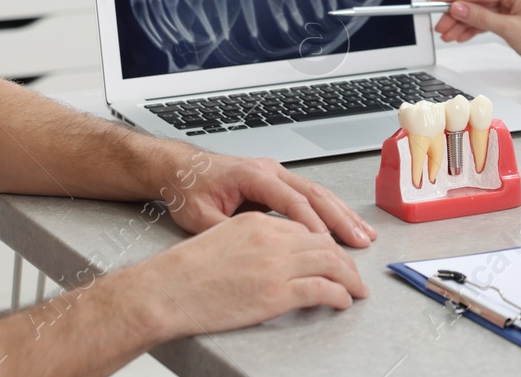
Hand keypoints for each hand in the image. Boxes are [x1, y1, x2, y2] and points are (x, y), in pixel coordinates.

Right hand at [134, 211, 367, 334]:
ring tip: (357, 288)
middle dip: (346, 257)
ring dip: (349, 276)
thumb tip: (269, 255)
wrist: (163, 291)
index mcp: (257, 221)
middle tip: (356, 271)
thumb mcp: (220, 238)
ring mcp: (276, 264)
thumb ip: (250, 240)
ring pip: (330, 262)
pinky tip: (344, 300)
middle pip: (323, 241)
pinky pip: (322, 289)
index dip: (325, 240)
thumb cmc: (183, 271)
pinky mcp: (276, 292)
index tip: (334, 252)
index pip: (304, 226)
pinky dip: (339, 294)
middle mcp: (271, 237)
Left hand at [157, 148, 376, 248]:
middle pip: (314, 193)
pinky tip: (344, 225)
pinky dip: (330, 211)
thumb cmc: (189, 188)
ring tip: (363, 234)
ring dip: (342, 214)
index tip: (326, 244)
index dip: (310, 223)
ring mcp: (276, 174)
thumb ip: (228, 232)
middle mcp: (270, 170)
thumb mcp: (200, 216)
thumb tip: (252, 252)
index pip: (291, 200)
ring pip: (318, 193)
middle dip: (340, 218)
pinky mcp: (277, 183)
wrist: (180, 169)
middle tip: (360, 240)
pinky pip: (310, 196)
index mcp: (253, 174)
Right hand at [432, 0, 520, 78]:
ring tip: (447, 35)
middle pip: (477, 0)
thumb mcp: (510, 30)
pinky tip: (461, 35)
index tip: (434, 1)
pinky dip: (476, 27)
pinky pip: (490, 18)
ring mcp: (515, 3)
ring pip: (481, 10)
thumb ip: (481, 18)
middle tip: (439, 27)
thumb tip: (457, 8)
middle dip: (457, 14)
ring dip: (464, 23)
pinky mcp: (515, 15)